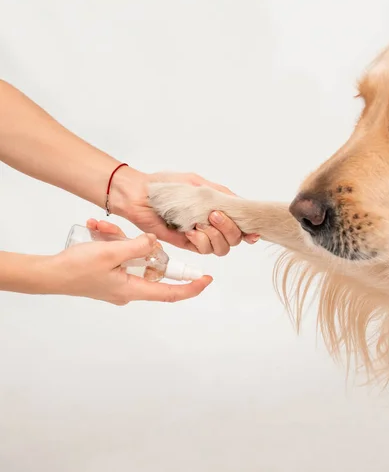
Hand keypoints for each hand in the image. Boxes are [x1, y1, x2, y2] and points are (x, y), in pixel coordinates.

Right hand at [45, 219, 211, 304]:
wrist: (47, 275)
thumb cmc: (76, 268)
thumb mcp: (111, 252)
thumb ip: (137, 246)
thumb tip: (154, 242)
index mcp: (133, 289)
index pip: (170, 292)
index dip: (191, 287)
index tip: (207, 279)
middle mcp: (128, 289)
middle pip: (148, 266)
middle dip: (139, 246)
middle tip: (116, 233)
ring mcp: (118, 283)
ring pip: (132, 258)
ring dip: (119, 240)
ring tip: (99, 230)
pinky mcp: (108, 276)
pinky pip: (119, 258)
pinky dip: (111, 243)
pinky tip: (96, 232)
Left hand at [110, 169, 259, 254]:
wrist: (141, 194)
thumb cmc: (168, 185)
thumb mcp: (199, 184)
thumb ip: (222, 194)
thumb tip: (241, 204)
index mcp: (218, 210)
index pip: (241, 225)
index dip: (250, 231)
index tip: (252, 231)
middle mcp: (212, 226)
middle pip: (235, 239)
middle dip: (230, 229)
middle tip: (214, 215)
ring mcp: (201, 236)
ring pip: (222, 248)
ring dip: (215, 236)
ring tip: (201, 222)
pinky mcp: (187, 244)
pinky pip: (203, 250)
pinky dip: (200, 241)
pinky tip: (190, 230)